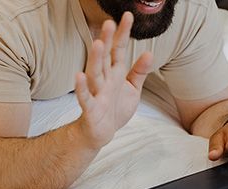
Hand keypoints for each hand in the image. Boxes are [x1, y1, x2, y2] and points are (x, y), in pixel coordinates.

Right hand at [74, 12, 152, 148]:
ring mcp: (97, 93)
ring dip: (95, 60)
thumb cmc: (115, 109)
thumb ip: (139, 72)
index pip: (118, 50)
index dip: (123, 34)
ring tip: (98, 44)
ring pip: (94, 74)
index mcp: (115, 74)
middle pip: (105, 58)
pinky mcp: (91, 109)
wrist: (101, 133)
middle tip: (110, 22)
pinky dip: (82, 88)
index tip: (128, 16)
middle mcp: (104, 80)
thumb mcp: (132, 89)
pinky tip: (78, 76)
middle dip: (107, 41)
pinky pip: (85, 97)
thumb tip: (149, 53)